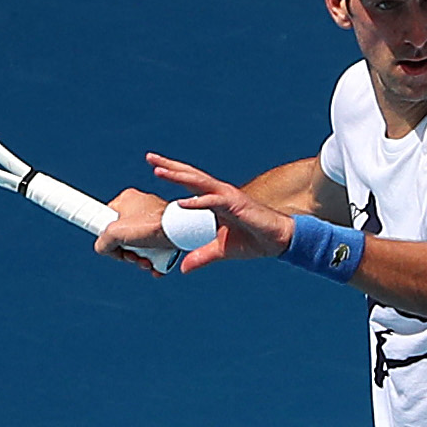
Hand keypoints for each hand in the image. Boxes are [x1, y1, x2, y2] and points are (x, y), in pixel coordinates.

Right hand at [95, 185, 177, 276]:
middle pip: (123, 235)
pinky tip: (155, 267)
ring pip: (139, 243)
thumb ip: (102, 242)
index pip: (106, 219)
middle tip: (131, 257)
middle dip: (127, 252)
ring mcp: (154, 218)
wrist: (181, 232)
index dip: (107, 237)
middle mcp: (141, 206)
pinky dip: (153, 259)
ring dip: (139, 259)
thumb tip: (103, 249)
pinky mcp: (166, 229)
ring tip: (146, 263)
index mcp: (127, 199)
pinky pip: (154, 246)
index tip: (112, 246)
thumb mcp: (115, 233)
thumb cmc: (149, 226)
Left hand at [143, 154, 294, 268]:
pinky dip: (197, 202)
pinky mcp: (236, 205)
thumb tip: (183, 269)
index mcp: (214, 201)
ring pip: (199, 182)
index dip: (173, 174)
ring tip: (159, 170)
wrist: (277, 241)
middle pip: (190, 176)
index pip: (189, 183)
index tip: (154, 167)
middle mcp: (219, 194)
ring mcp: (228, 197)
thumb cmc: (252, 241)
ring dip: (178, 176)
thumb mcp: (220, 251)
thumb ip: (201, 256)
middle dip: (169, 166)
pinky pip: (213, 201)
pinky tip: (182, 202)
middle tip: (150, 157)